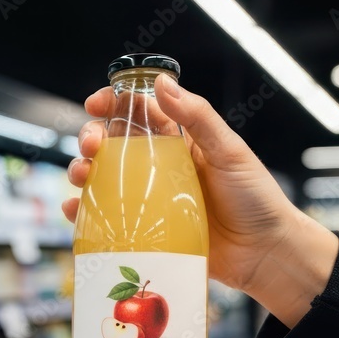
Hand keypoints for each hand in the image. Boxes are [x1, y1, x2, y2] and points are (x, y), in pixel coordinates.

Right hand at [63, 74, 338, 327]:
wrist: (264, 253)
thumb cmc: (255, 199)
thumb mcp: (229, 151)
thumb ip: (197, 117)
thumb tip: (162, 83)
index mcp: (179, 143)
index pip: (139, 113)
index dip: (114, 103)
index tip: (95, 102)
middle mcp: (158, 169)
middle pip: (112, 145)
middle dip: (92, 138)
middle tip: (91, 145)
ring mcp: (148, 201)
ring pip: (102, 179)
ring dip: (82, 171)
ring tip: (81, 175)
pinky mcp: (144, 231)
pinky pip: (105, 219)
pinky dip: (83, 213)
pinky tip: (75, 210)